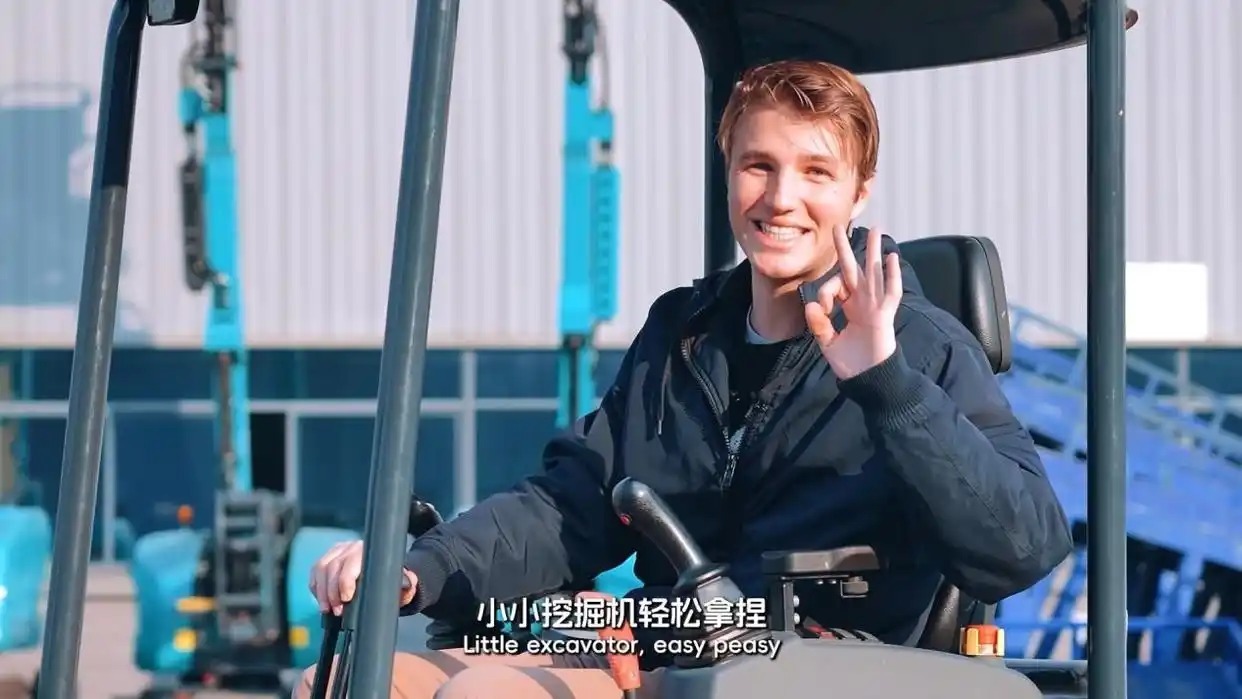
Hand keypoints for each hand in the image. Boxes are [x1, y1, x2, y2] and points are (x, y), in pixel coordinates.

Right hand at [308, 540, 417, 614]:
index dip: (344, 582)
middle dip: (331, 592)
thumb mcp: (403, 584)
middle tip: (336, 611)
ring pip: (321, 568)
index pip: (351, 563)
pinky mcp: (328, 557)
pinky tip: (322, 600)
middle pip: (332, 567)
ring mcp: (338, 550)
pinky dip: (316, 587)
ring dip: (321, 592)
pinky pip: (316, 571)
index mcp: (370, 551)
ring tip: (327, 609)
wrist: (385, 573)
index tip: (345, 600)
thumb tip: (409, 583)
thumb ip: (407, 584)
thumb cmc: (394, 580)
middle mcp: (352, 547)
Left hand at [804, 225, 900, 378]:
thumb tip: (809, 306)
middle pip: (854, 268)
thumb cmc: (851, 362)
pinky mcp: (884, 315)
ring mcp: (875, 306)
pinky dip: (892, 276)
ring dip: (873, 252)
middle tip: (840, 226)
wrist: (868, 379)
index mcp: (850, 305)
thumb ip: (819, 325)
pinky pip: (890, 293)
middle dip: (846, 248)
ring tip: (875, 230)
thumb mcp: (828, 342)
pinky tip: (890, 258)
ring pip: (874, 273)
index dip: (825, 293)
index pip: (835, 286)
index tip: (821, 310)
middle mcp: (863, 301)